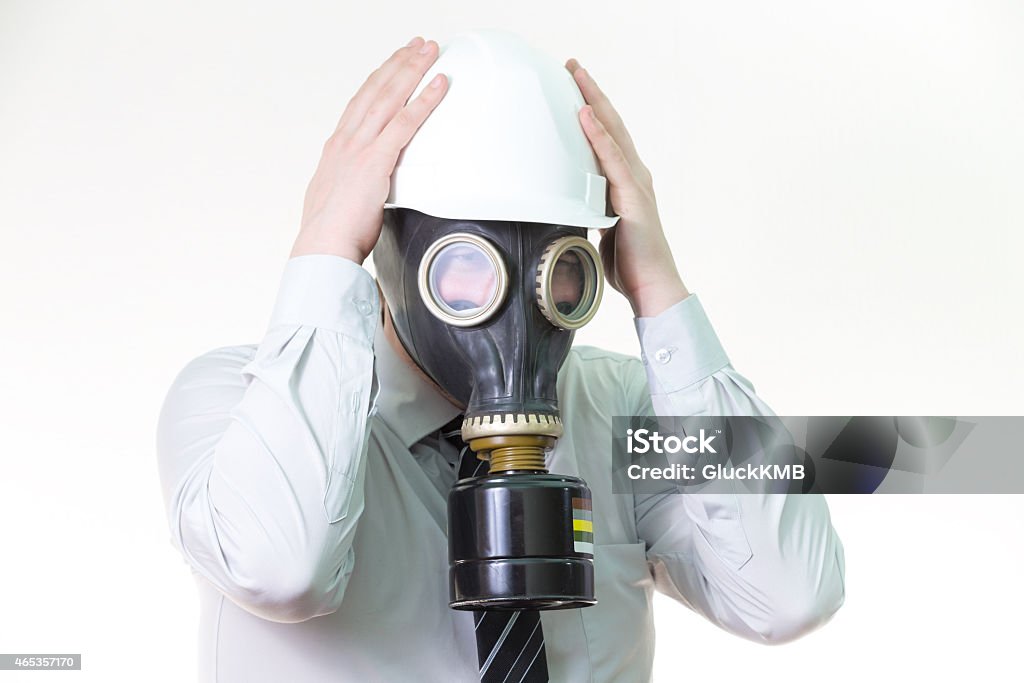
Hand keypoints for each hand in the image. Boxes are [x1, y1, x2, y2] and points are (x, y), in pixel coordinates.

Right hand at [290, 37, 447, 263]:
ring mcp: (359, 148)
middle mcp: (346, 140)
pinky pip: (406, 123)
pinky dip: (424, 100)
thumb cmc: (331, 233)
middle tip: (417, 45)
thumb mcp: (338, 199)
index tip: (392, 64)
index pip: (360, 103)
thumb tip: (362, 189)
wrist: (321, 246)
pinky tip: (439, 85)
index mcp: (336, 148)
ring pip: (390, 97)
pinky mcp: (375, 161)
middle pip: (376, 90)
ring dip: (413, 69)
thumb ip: (352, 186)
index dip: (378, 80)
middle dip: (398, 64)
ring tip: (430, 51)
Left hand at [566, 59, 689, 317]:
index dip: (590, 109)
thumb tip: (562, 209)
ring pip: (613, 134)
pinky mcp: (634, 199)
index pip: (606, 137)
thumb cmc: (628, 265)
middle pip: (610, 125)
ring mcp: (636, 184)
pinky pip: (613, 162)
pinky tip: (585, 117)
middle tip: (570, 66)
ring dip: (593, 102)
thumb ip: (586, 212)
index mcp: (625, 182)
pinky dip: (598, 137)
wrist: (652, 290)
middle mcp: (634, 176)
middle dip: (590, 93)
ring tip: (575, 77)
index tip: (571, 85)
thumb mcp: (598, 231)